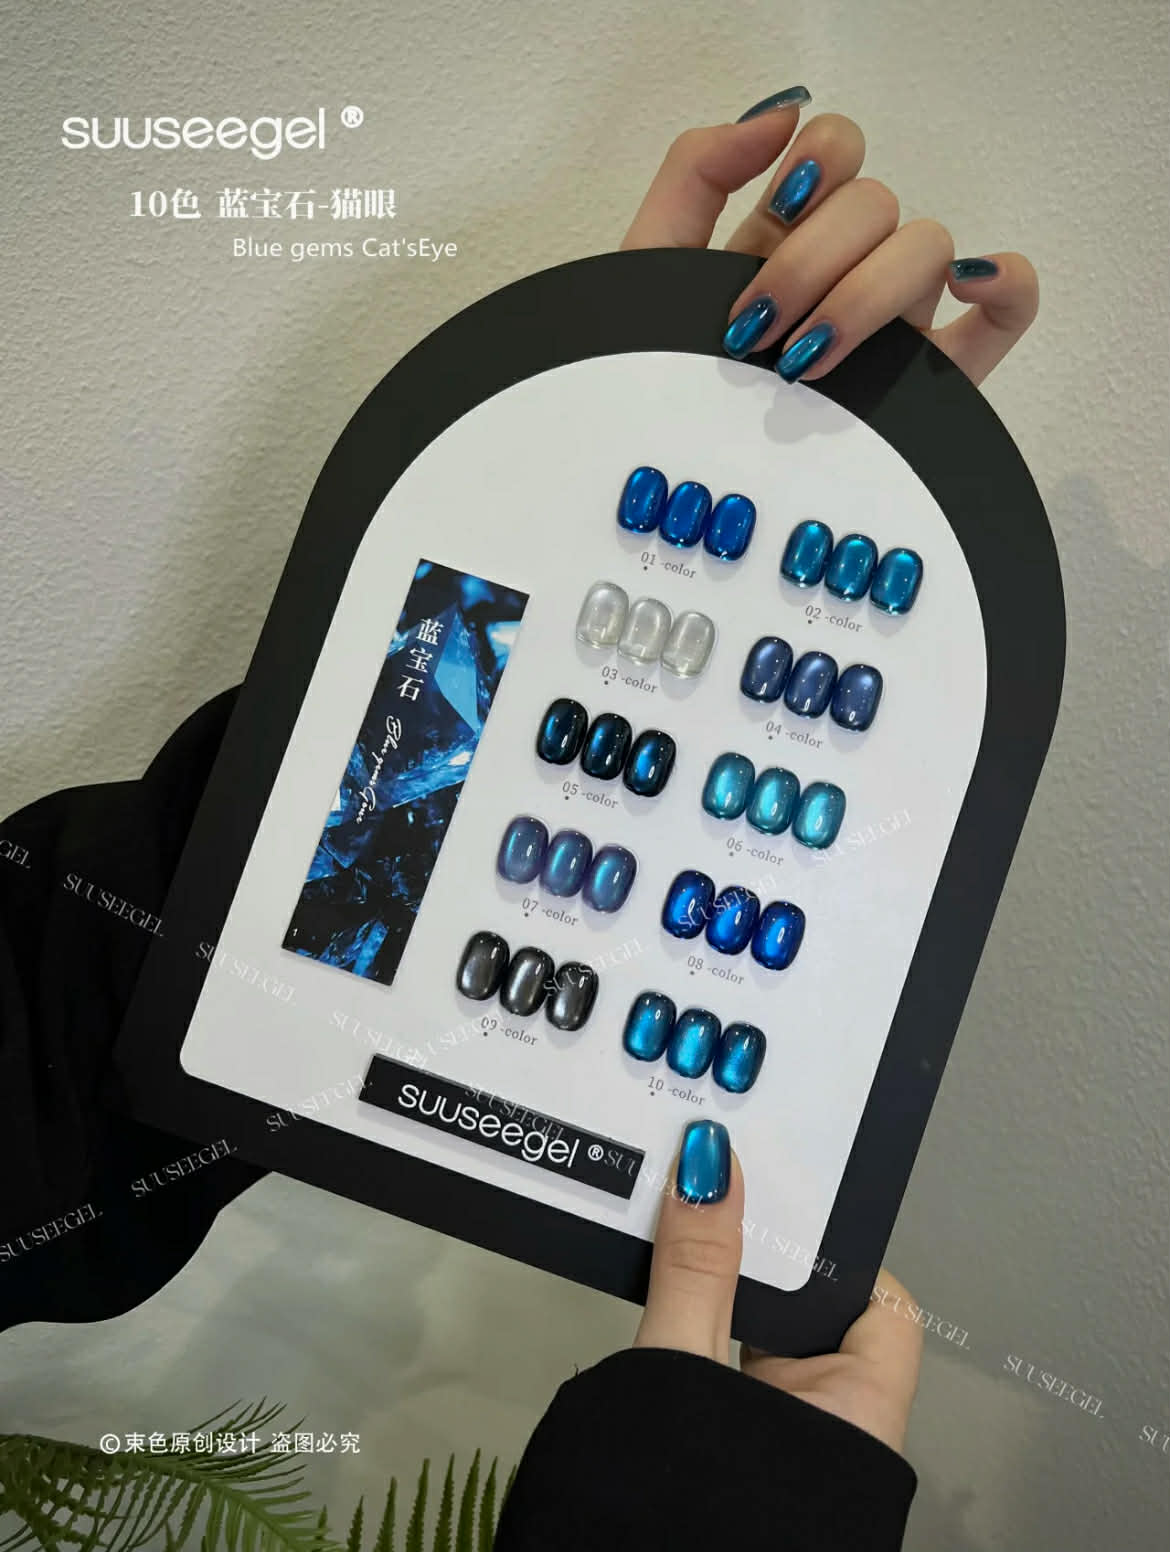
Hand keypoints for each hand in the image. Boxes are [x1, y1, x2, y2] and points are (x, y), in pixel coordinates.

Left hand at [621, 88, 1037, 388]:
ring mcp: (896, 324)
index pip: (837, 150)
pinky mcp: (935, 381)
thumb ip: (696, 170)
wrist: (672, 478)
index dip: (815, 167)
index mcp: (786, 236)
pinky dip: (1009, 286)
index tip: (771, 223)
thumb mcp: (647, 263)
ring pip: (929, 248)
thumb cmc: (654, 382)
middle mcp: (846, 273)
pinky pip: (1010, 313)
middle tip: (759, 332)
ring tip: (810, 364)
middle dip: (813, 262)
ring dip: (871, 294)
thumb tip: (783, 114)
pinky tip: (965, 290)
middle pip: (877, 203)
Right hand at [633, 1121, 921, 1454]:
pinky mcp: (736, 1460)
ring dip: (723, 1300)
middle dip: (765, 1261)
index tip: (780, 1197)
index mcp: (859, 1413)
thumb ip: (694, 1270)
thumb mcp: (684, 1367)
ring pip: (766, 1346)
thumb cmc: (681, 1506)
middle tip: (716, 1197)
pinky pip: (729, 1375)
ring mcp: (784, 1448)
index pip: (882, 1302)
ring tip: (680, 1242)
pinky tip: (658, 1311)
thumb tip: (706, 1169)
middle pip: (816, 1312)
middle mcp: (833, 1431)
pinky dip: (700, 1339)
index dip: (832, 1246)